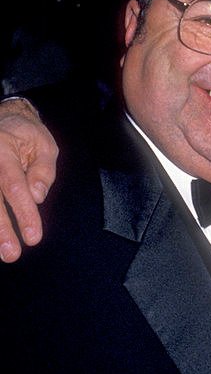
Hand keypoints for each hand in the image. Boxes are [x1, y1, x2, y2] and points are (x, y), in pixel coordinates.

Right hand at [0, 99, 57, 261]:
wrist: (3, 119)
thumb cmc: (27, 135)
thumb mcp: (44, 145)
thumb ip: (43, 170)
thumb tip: (37, 196)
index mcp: (3, 151)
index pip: (14, 187)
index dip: (24, 213)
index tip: (33, 238)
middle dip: (1, 230)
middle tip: (11, 254)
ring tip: (2, 252)